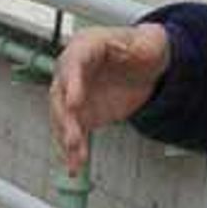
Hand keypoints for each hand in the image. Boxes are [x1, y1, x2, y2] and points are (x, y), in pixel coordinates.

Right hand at [50, 22, 170, 174]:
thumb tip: (126, 48)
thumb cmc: (140, 48)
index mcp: (84, 48)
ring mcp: (74, 96)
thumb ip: (137, 46)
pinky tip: (76, 166)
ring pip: (64, 119)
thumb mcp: (145, 42)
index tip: (74, 101)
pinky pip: (75, 134)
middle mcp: (72, 73)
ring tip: (76, 156)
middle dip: (65, 119)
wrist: (145, 68)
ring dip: (68, 138)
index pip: (72, 64)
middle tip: (73, 136)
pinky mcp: (83, 116)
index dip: (71, 83)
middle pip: (61, 96)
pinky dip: (74, 151)